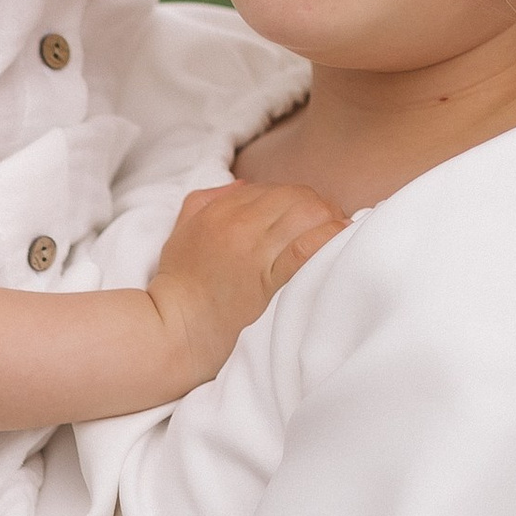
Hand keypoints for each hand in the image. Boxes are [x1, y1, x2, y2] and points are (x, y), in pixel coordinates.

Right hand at [146, 176, 342, 392]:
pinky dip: (328, 239)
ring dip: (330, 221)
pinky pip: (305, 249)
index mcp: (220, 211)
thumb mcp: (183, 230)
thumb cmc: (179, 285)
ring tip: (341, 234)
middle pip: (296, 198)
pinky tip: (342, 239)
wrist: (173, 330)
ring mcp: (252, 253)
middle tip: (333, 224)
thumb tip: (244, 185)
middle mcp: (238, 225)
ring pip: (306, 215)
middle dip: (320, 207)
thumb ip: (209, 199)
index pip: (273, 190)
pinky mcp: (266, 282)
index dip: (298, 201)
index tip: (310, 217)